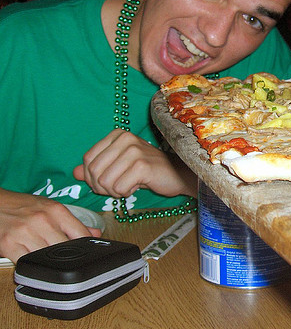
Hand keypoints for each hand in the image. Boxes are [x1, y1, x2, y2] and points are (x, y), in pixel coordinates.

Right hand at [0, 188, 101, 262]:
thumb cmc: (24, 206)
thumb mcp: (51, 208)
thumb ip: (73, 223)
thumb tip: (96, 234)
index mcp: (56, 210)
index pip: (81, 234)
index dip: (87, 247)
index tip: (87, 254)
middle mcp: (42, 220)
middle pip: (65, 249)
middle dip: (67, 256)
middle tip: (66, 259)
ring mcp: (24, 232)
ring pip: (47, 258)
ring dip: (49, 263)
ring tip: (49, 260)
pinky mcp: (8, 244)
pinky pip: (26, 262)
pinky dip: (32, 265)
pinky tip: (34, 262)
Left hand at [73, 129, 196, 198]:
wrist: (177, 174)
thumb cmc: (148, 170)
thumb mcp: (119, 166)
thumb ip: (97, 168)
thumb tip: (75, 173)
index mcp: (117, 135)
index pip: (88, 160)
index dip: (92, 178)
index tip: (106, 183)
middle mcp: (125, 139)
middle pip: (94, 171)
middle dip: (102, 187)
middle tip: (118, 187)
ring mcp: (134, 151)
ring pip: (105, 182)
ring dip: (115, 191)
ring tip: (129, 185)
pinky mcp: (142, 166)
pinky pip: (119, 188)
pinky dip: (126, 193)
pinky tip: (138, 185)